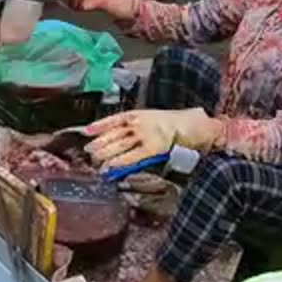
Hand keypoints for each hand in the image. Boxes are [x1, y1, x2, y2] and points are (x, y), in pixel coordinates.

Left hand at [84, 108, 221, 168]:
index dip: (98, 126)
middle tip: (88, 152)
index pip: (112, 119)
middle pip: (112, 134)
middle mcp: (138, 123)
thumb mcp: (151, 120)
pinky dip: (118, 162)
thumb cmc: (174, 124)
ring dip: (105, 154)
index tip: (85, 132)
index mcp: (137, 114)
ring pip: (118, 145)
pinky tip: (109, 167)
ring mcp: (144, 135)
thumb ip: (135, 127)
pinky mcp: (152, 148)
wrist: (195, 126)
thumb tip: (115, 138)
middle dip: (99, 144)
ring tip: (95, 161)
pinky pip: (131, 157)